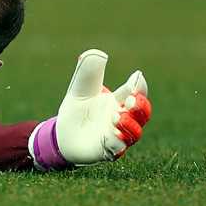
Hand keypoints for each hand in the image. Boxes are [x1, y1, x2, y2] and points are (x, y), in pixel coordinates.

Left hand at [28, 49, 151, 168]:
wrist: (62, 133)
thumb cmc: (77, 108)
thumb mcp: (80, 87)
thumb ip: (89, 72)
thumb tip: (98, 54)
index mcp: (120, 100)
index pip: (137, 92)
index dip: (140, 85)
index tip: (136, 77)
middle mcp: (123, 118)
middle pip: (143, 114)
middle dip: (141, 107)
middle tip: (132, 99)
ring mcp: (117, 136)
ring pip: (135, 133)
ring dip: (130, 125)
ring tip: (117, 115)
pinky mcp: (107, 151)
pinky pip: (118, 149)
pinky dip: (118, 142)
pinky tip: (110, 133)